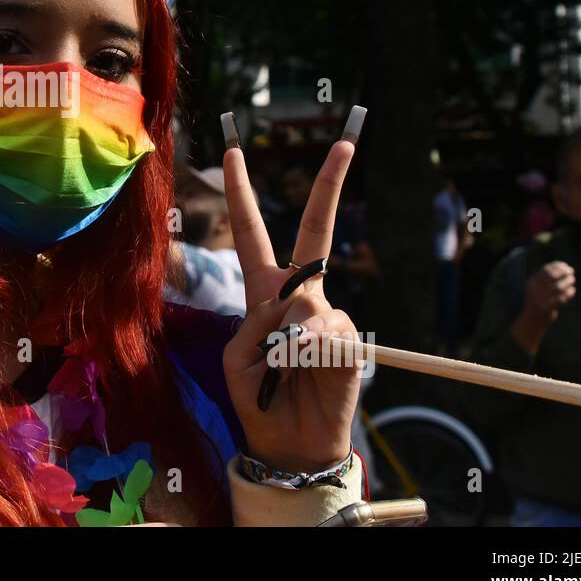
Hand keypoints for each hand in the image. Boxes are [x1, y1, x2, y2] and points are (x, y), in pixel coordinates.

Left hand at [220, 115, 363, 473]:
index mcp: (262, 291)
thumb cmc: (257, 397)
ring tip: (284, 371)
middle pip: (315, 231)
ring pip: (308, 302)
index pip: (251, 233)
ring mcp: (326, 314)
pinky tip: (308, 370)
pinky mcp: (348, 338)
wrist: (288, 440)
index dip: (240, 193)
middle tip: (346, 141)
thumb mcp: (241, 356)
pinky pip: (327, 331)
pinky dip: (309, 352)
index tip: (231, 152)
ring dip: (288, 341)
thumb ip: (264, 323)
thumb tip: (304, 305)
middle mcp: (298, 294)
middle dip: (330, 186)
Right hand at [512, 261, 574, 353]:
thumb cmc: (538, 302)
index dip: (557, 266)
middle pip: (552, 276)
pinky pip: (561, 298)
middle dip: (563, 273)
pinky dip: (569, 294)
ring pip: (558, 287)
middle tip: (571, 273)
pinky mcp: (547, 308)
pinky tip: (572, 291)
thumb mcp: (537, 288)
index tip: (566, 266)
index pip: (545, 269)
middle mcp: (534, 289)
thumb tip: (563, 268)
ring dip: (568, 282)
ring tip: (572, 280)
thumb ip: (546, 279)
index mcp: (531, 282)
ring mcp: (540, 298)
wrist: (531, 321)